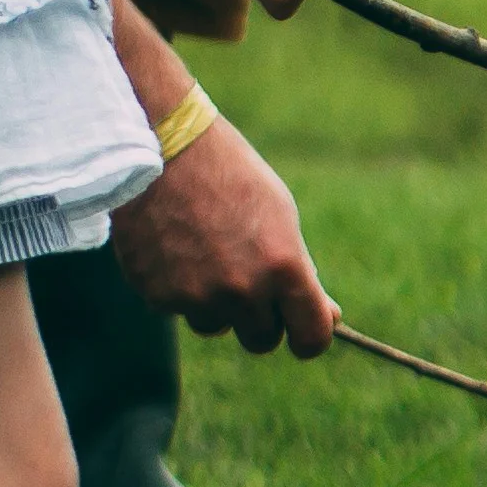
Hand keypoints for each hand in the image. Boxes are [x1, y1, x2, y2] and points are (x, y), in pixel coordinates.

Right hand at [108, 116, 339, 354]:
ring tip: (203, 252)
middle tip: (247, 282)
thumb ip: (300, 273)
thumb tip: (329, 318)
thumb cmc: (231, 176)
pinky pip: (178, 309)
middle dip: (260, 320)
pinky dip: (178, 288)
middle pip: (262, 340)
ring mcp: (197, 296)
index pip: (311, 337)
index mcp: (283, 268)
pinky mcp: (157, 295)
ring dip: (215, 303)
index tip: (303, 332)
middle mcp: (242, 290)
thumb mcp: (281, 217)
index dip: (310, 337)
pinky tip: (173, 247)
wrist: (162, 146)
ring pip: (216, 325)